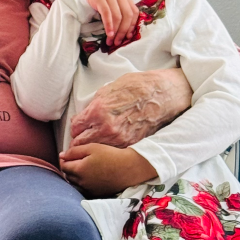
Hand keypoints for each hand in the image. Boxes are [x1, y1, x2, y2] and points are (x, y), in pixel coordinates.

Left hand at [59, 143, 156, 196]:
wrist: (128, 169)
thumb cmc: (110, 155)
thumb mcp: (91, 148)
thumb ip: (74, 151)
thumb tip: (61, 156)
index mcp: (79, 170)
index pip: (63, 166)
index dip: (64, 160)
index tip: (69, 155)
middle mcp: (81, 182)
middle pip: (67, 176)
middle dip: (68, 168)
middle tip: (76, 160)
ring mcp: (88, 190)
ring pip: (74, 184)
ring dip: (74, 177)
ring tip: (82, 169)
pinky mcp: (96, 194)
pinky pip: (83, 189)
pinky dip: (82, 184)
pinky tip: (90, 177)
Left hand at [66, 68, 190, 148]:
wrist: (164, 94)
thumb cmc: (138, 87)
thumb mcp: (109, 89)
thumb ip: (94, 104)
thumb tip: (85, 115)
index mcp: (98, 111)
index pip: (76, 128)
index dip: (75, 128)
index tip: (78, 128)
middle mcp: (107, 128)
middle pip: (81, 143)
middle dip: (79, 141)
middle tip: (81, 139)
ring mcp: (120, 139)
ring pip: (96, 151)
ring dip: (93, 147)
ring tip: (94, 143)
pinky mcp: (131, 145)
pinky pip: (112, 152)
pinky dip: (109, 150)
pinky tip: (110, 145)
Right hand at [82, 0, 138, 46]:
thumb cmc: (98, 2)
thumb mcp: (113, 6)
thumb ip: (120, 14)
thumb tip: (127, 34)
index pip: (134, 12)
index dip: (132, 25)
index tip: (128, 37)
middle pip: (127, 15)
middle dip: (123, 31)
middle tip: (118, 42)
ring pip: (117, 16)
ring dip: (115, 31)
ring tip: (111, 41)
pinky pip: (106, 13)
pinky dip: (108, 25)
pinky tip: (108, 33)